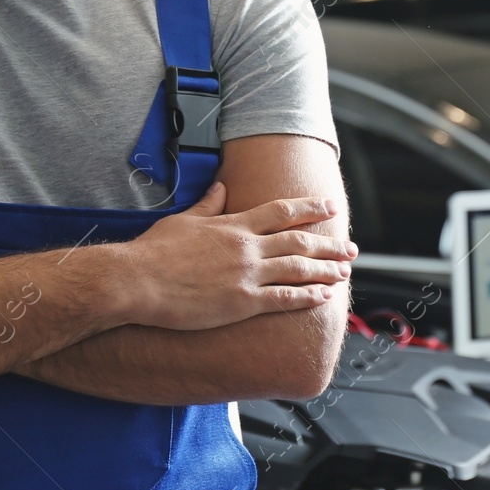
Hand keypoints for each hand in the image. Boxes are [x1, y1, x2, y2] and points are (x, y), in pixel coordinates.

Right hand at [119, 181, 355, 331]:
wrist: (138, 281)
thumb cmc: (154, 251)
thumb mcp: (183, 220)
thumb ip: (208, 205)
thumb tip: (221, 187)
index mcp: (234, 225)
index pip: (281, 211)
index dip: (310, 208)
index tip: (330, 206)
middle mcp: (247, 247)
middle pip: (299, 241)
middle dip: (329, 244)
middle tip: (351, 247)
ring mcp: (247, 275)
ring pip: (298, 269)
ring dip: (325, 270)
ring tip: (345, 271)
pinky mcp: (242, 303)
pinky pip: (283, 299)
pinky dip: (307, 296)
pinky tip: (324, 296)